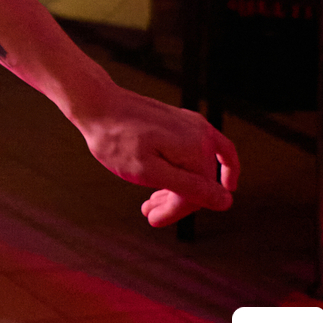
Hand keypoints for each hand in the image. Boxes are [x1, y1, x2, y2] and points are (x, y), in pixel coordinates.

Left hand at [70, 83, 240, 225]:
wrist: (97, 104)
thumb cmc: (116, 138)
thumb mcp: (148, 172)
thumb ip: (189, 188)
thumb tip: (226, 201)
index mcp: (196, 149)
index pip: (197, 195)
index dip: (176, 211)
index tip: (153, 219)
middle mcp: (202, 135)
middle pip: (198, 182)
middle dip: (174, 202)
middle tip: (149, 212)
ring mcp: (194, 126)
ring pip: (196, 168)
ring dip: (176, 189)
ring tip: (151, 202)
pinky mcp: (183, 121)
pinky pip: (200, 151)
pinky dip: (195, 170)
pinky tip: (201, 182)